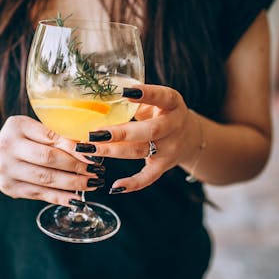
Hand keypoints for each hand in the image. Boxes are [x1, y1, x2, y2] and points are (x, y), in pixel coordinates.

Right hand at [0, 116, 103, 205]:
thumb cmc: (24, 140)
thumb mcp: (35, 130)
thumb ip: (57, 136)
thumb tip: (90, 148)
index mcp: (16, 125)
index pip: (51, 136)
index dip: (74, 147)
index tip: (93, 154)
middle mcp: (6, 146)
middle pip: (48, 159)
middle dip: (76, 166)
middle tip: (96, 170)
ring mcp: (6, 169)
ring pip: (46, 179)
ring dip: (73, 183)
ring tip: (92, 183)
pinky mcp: (9, 188)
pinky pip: (40, 194)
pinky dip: (61, 197)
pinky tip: (76, 198)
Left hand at [77, 85, 199, 192]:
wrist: (190, 136)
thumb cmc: (162, 113)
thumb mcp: (155, 101)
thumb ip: (134, 100)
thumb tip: (97, 98)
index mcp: (173, 103)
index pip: (162, 97)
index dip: (146, 94)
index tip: (125, 92)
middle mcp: (174, 126)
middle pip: (149, 131)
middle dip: (120, 133)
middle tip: (94, 133)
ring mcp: (170, 148)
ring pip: (141, 151)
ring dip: (113, 151)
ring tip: (89, 150)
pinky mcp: (164, 165)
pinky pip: (149, 177)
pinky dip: (132, 184)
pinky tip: (115, 187)